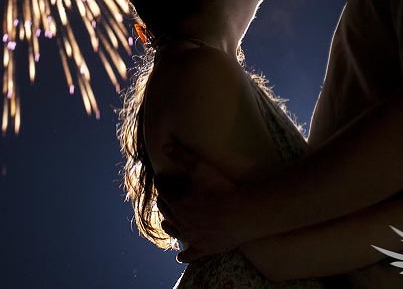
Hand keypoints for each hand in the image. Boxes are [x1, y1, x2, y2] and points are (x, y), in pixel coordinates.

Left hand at [156, 141, 243, 262]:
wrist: (242, 214)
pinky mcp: (206, 249)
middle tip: (163, 196)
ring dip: (169, 226)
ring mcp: (193, 238)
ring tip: (165, 222)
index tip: (160, 178)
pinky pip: (192, 254)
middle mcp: (181, 223)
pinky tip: (180, 257)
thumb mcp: (201, 168)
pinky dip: (185, 255)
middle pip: (167, 212)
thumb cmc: (222, 189)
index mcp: (178, 204)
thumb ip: (182, 156)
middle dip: (163, 202)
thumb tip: (164, 145)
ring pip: (175, 233)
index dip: (162, 184)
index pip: (164, 192)